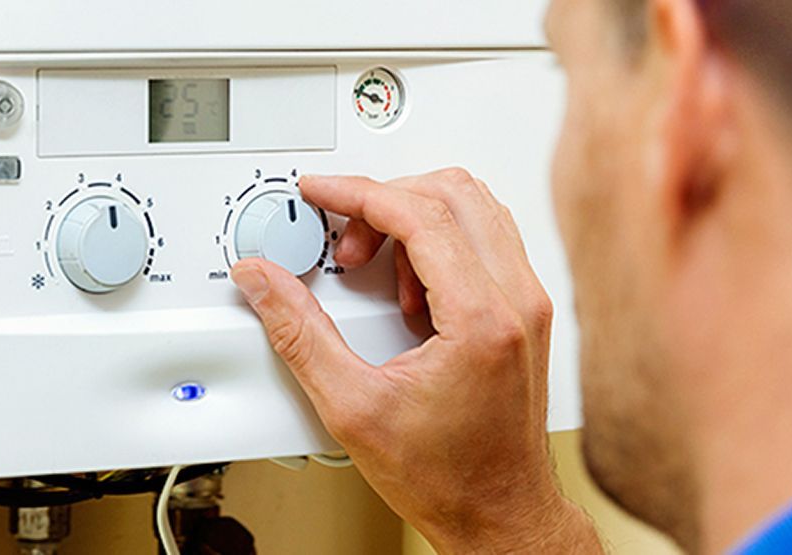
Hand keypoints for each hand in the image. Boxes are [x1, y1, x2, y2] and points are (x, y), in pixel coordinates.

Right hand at [231, 170, 599, 552]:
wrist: (498, 516)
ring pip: (474, 209)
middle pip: (453, 193)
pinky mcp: (525, 313)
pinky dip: (438, 244)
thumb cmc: (447, 477)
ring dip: (413, 220)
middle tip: (343, 241)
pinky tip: (405, 292)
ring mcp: (528, 304)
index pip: (420, 214)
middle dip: (384, 201)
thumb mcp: (352, 407)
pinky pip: (485, 241)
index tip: (319, 192)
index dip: (357, 192)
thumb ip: (298, 334)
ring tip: (373, 270)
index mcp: (482, 318)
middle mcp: (518, 301)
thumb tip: (263, 281)